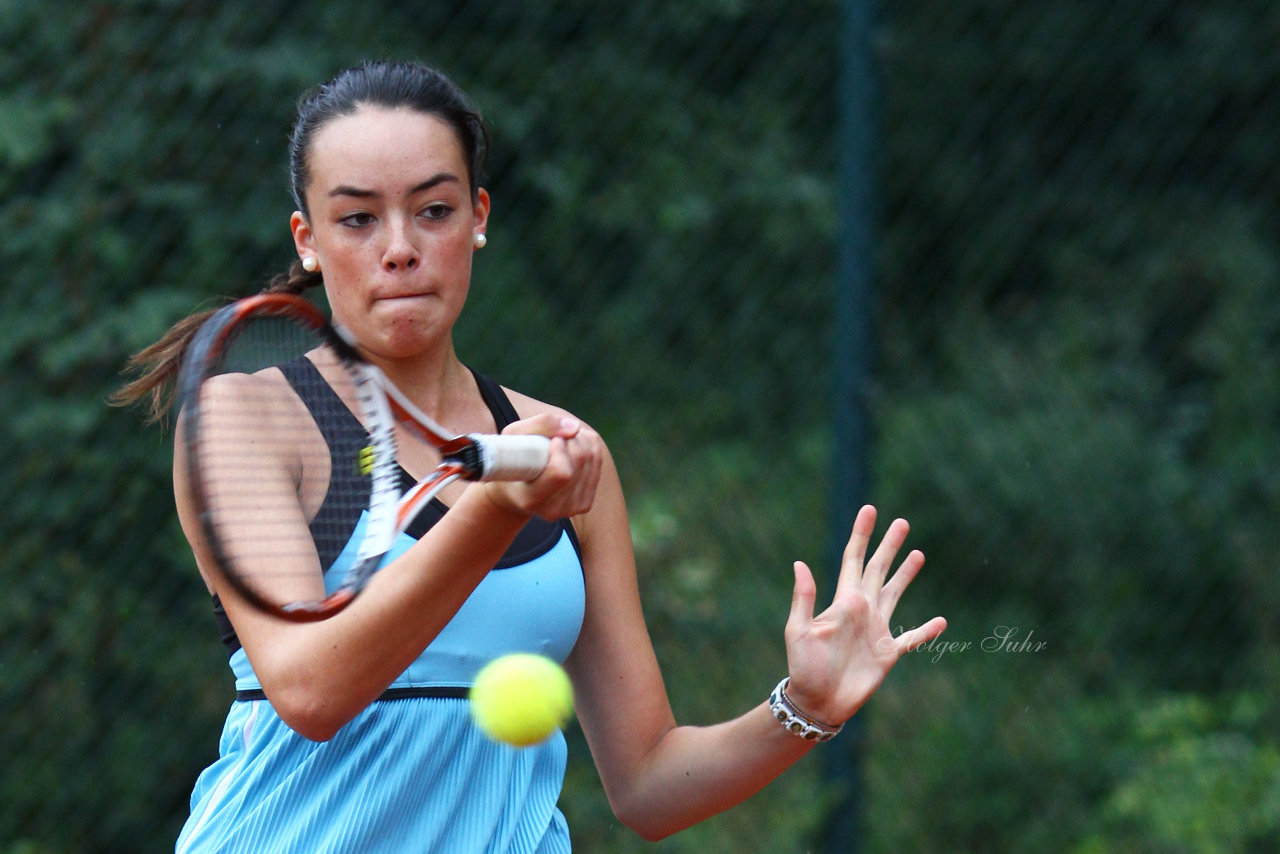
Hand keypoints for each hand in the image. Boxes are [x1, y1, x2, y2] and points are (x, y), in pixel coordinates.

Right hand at [482, 413, 602, 519]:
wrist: (516, 489)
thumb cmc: (510, 459)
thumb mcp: (513, 436)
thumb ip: (540, 425)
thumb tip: (575, 427)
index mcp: (531, 498)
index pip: (561, 473)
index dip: (561, 449)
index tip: (553, 440)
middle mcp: (553, 509)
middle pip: (580, 460)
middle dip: (570, 438)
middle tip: (554, 437)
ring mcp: (572, 508)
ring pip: (592, 458)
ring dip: (579, 439)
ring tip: (560, 441)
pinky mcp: (585, 503)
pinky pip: (598, 460)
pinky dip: (588, 445)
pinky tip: (571, 447)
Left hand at [782, 504, 945, 725]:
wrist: (817, 702)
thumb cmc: (803, 667)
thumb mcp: (799, 631)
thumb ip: (804, 598)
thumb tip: (800, 563)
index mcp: (843, 601)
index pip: (853, 559)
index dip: (861, 535)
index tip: (870, 510)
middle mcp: (862, 610)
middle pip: (878, 570)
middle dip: (889, 546)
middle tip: (902, 522)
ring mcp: (876, 630)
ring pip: (895, 594)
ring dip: (906, 574)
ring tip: (918, 553)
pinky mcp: (888, 653)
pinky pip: (912, 638)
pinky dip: (926, 630)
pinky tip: (940, 621)